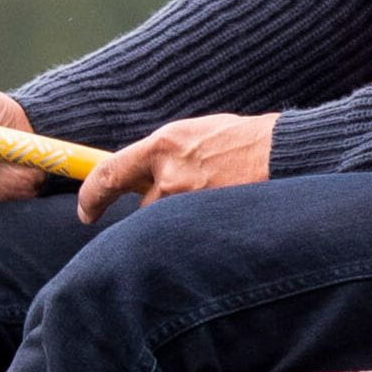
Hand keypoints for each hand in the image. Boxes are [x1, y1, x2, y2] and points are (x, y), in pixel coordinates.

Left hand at [76, 111, 270, 221]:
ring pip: (167, 225)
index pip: (108, 173)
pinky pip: (188, 237)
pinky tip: (221, 222)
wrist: (286, 154)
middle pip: (142, 208)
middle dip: (158, 209)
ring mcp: (190, 202)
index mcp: (163, 145)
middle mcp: (170, 175)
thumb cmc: (245, 140)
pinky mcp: (208, 223)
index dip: (91, 197)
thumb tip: (144, 174)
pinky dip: (198, 233)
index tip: (86, 212)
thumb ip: (165, 154)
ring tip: (216, 199)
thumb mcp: (195, 134)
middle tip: (186, 200)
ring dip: (181, 221)